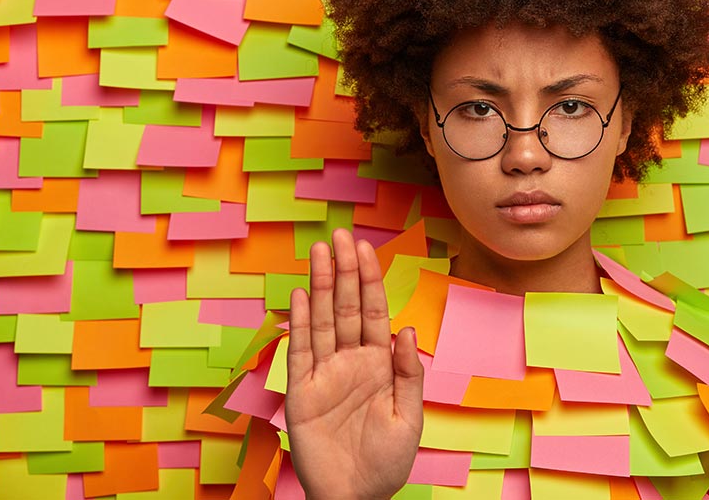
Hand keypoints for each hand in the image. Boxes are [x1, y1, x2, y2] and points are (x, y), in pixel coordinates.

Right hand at [286, 229, 424, 499]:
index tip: (365, 247)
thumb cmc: (387, 462)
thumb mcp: (410, 417)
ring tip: (319, 252)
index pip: (372, 312)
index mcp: (379, 364)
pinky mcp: (301, 393)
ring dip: (319, 286)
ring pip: (321, 321)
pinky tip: (298, 296)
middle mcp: (350, 362)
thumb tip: (407, 329)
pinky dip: (298, 324)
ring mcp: (324, 375)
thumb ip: (409, 372)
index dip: (369, 279)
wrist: (357, 497)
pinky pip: (299, 352)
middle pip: (345, 307)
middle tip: (340, 235)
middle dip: (344, 271)